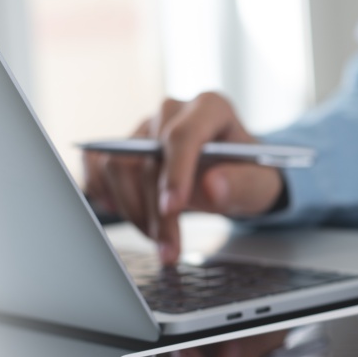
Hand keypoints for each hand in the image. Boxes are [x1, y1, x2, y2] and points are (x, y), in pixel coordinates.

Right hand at [83, 92, 283, 263]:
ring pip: (117, 165)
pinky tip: (126, 214)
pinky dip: (105, 195)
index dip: (175, 173)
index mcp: (210, 108)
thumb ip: (242, 185)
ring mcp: (143, 128)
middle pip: (147, 158)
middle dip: (156, 211)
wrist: (232, 175)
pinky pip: (97, 166)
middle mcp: (172, 112)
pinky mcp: (122, 145)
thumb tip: (213, 186)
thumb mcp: (260, 184)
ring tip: (158, 237)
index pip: (183, 135)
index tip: (173, 209)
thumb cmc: (246, 174)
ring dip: (132, 210)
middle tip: (169, 248)